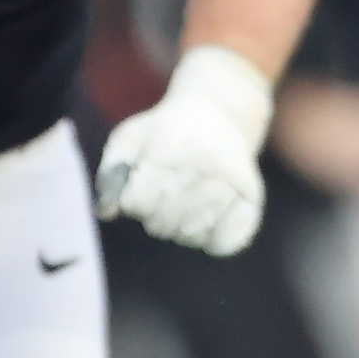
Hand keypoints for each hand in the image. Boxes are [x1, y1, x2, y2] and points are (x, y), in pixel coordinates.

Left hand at [97, 43, 274, 255]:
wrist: (220, 113)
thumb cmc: (164, 132)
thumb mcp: (130, 138)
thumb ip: (110, 174)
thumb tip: (106, 213)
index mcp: (169, 148)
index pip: (136, 203)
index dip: (132, 202)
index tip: (142, 187)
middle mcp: (203, 166)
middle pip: (163, 222)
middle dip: (155, 219)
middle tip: (162, 202)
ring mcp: (231, 184)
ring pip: (193, 234)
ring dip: (181, 232)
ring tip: (184, 211)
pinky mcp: (252, 199)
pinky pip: (227, 242)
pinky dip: (214, 244)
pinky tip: (208, 226)